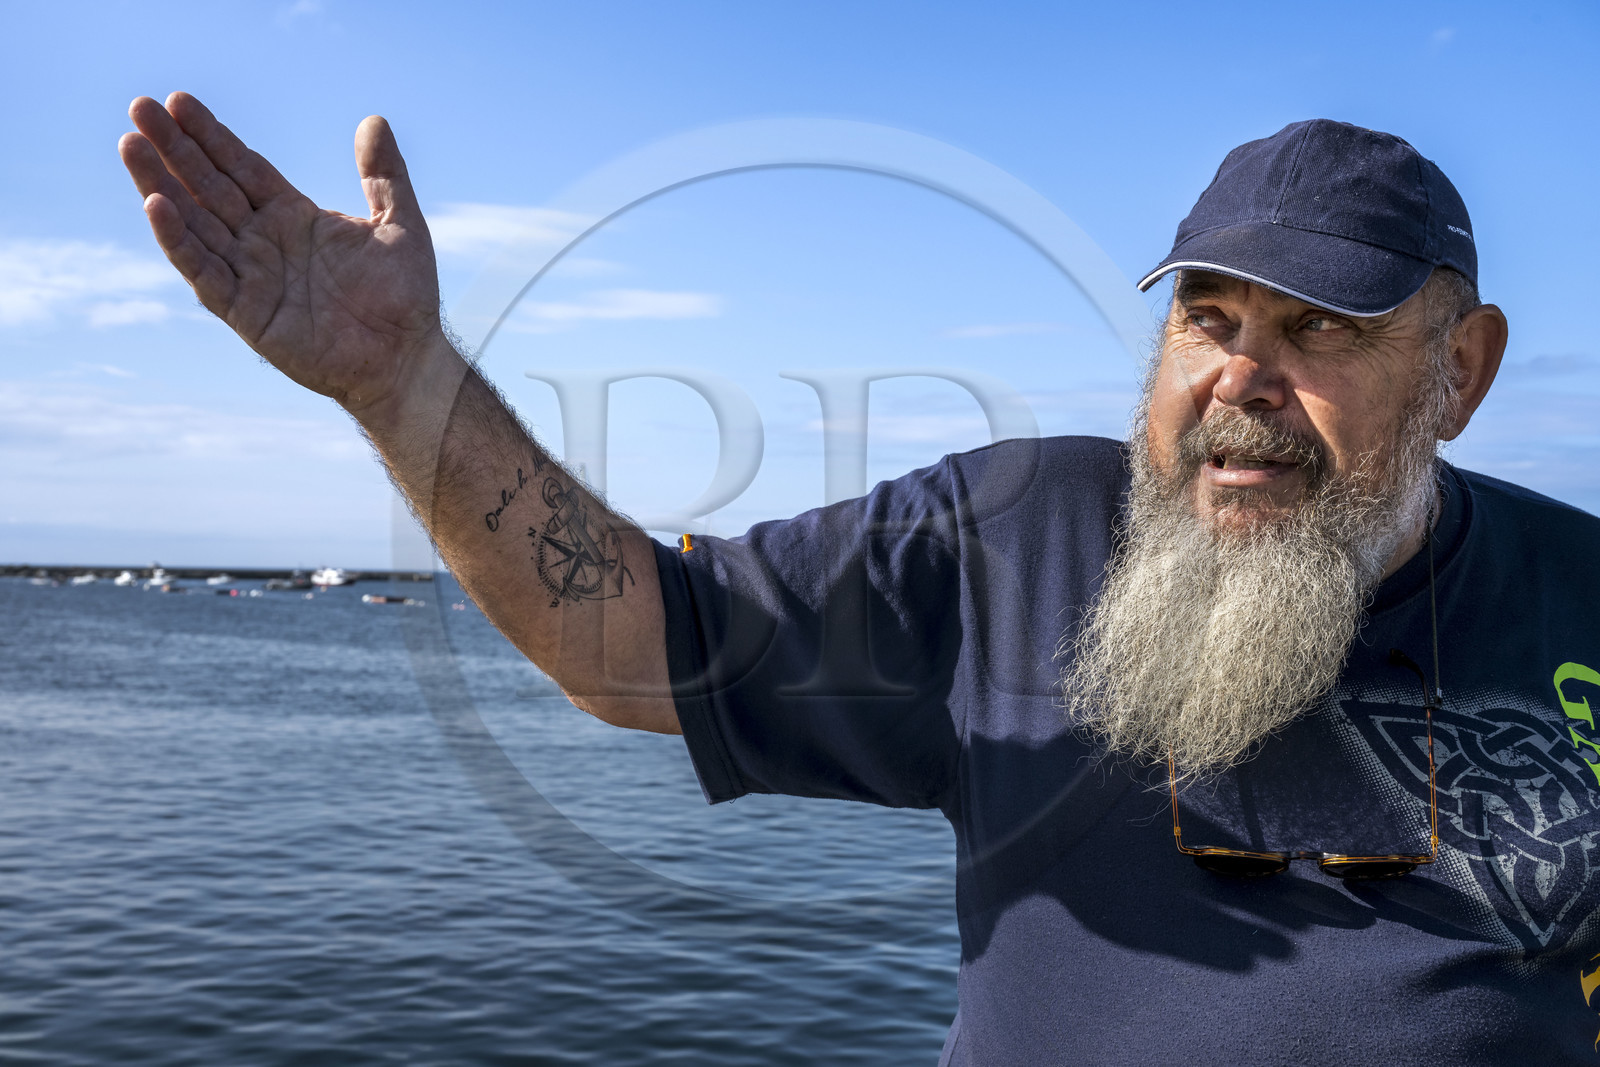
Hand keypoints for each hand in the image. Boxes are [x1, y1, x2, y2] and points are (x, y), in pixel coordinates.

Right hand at [119, 93, 446, 414]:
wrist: (405, 359)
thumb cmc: (404, 297)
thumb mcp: (400, 224)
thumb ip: (384, 175)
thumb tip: (375, 120)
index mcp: (293, 216)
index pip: (242, 167)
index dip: (211, 135)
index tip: (179, 101)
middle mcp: (264, 241)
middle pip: (208, 186)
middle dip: (174, 148)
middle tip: (140, 107)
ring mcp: (251, 276)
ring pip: (194, 223)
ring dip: (161, 185)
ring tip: (132, 146)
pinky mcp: (245, 312)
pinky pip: (205, 272)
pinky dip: (179, 240)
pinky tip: (156, 205)